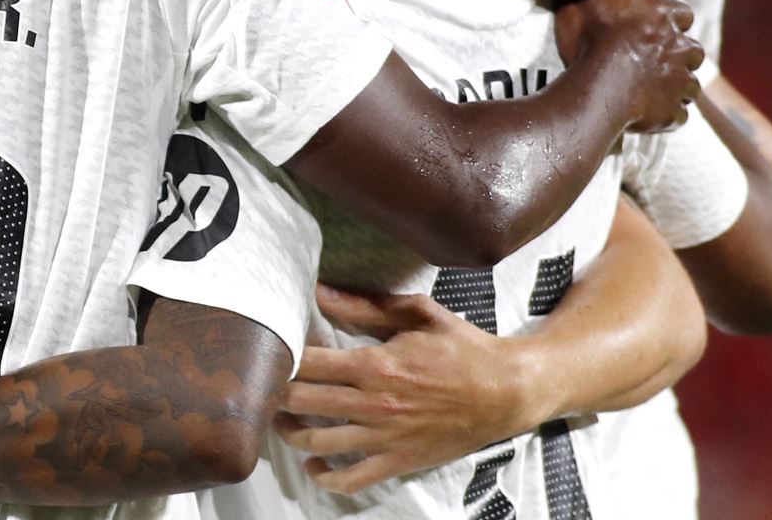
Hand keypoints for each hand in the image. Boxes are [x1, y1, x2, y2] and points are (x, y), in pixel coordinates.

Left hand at [277, 286, 554, 492]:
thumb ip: (364, 304)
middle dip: (276, 392)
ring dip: (290, 432)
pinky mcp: (399, 461)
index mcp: (378, 363)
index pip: (311, 362)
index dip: (282, 354)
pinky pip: (352, 479)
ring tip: (279, 419)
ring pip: (319, 442)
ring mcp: (386, 437)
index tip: (269, 346)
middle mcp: (375, 403)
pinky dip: (325, 477)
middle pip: (304, 401)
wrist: (507, 391)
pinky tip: (314, 465)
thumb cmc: (463, 348)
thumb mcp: (418, 314)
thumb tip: (320, 291)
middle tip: (263, 383)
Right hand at [554, 0, 700, 132]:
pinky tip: (650, 116)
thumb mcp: (581, 5)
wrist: (598, 85)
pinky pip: (678, 116)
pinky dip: (668, 117)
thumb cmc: (590, 42)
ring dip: (677, 88)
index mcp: (662, 17)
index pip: (683, 14)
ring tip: (653, 93)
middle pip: (694, 51)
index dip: (671, 22)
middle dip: (680, 58)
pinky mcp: (673, 111)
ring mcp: (680, 82)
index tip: (656, 28)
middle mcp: (679, 47)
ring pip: (691, 85)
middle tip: (655, 64)